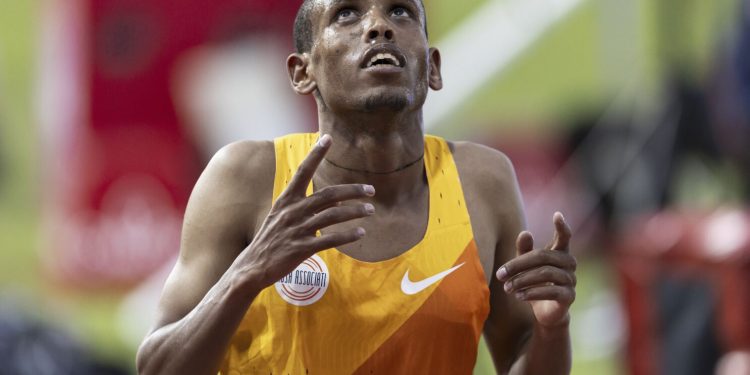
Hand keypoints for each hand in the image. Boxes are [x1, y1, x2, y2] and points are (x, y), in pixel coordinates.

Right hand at [239, 134, 374, 285]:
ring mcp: (297, 230)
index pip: (303, 171)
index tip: (327, 138)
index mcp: (286, 200)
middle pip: (328, 195)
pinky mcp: (301, 249)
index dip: (315, 154)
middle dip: (352, 190)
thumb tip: (333, 199)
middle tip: (371, 189)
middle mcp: (292, 212)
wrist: (252, 267)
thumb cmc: (271, 240)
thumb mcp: (280, 216)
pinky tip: (361, 233)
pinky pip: (330, 240)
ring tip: (370, 210)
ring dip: (355, 212)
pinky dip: (348, 235)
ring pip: (333, 216)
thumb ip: (303, 205)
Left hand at [496, 212, 575, 327]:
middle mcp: (569, 265)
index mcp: (559, 253)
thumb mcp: (525, 266)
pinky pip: (551, 291)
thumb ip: (524, 250)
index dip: (562, 226)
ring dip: (522, 280)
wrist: (544, 312)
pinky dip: (532, 292)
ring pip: (545, 273)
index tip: (557, 214)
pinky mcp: (568, 297)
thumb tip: (525, 232)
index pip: (564, 237)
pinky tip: (518, 295)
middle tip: (500, 274)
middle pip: (543, 256)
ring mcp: (571, 281)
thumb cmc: (534, 283)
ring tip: (507, 287)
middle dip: (518, 264)